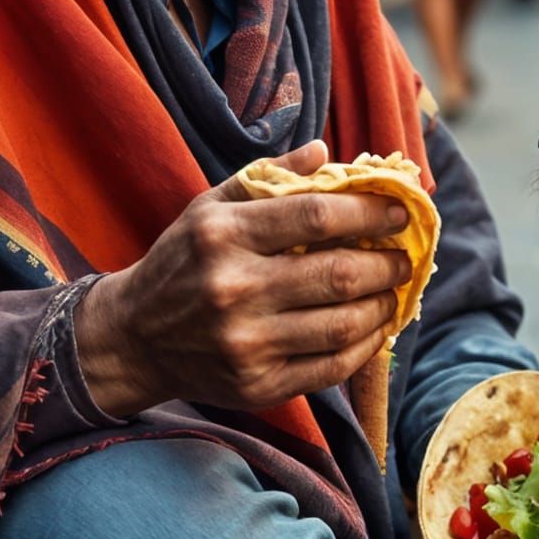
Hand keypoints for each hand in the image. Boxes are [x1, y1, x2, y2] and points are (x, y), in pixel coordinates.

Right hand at [76, 141, 412, 417]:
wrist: (133, 338)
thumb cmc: (181, 260)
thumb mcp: (210, 207)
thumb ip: (268, 177)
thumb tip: (327, 153)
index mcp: (223, 235)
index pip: (316, 217)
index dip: (369, 213)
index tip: (399, 213)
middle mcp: (233, 289)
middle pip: (338, 274)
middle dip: (387, 263)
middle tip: (404, 256)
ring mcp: (246, 344)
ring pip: (342, 325)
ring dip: (383, 306)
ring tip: (394, 291)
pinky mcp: (256, 386)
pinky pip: (330, 368)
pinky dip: (364, 346)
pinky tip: (373, 328)